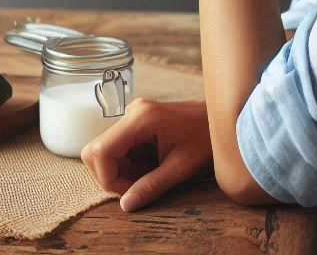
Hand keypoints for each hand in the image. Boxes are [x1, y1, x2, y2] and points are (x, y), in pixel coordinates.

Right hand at [80, 98, 213, 212]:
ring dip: (120, 171)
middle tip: (139, 185)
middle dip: (111, 176)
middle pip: (96, 151)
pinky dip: (127, 165)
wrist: (220, 120)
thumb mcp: (181, 166)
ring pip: (104, 152)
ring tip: (149, 174)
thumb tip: (126, 205)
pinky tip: (150, 165)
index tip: (130, 190)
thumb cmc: (205, 138)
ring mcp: (133, 115)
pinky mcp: (136, 122)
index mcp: (141, 118)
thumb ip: (152, 185)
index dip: (108, 178)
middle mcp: (132, 112)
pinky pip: (117, 149)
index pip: (100, 151)